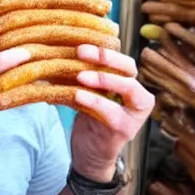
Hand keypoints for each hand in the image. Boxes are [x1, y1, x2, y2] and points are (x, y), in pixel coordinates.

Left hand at [70, 44, 153, 181]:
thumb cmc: (87, 114)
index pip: (121, 56)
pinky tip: (77, 94)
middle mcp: (137, 93)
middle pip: (129, 67)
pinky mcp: (125, 129)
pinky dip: (94, 101)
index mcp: (128, 80)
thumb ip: (81, 72)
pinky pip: (112, 111)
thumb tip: (57, 48)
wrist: (89, 152)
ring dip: (103, 78)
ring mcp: (135, 113)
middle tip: (81, 51)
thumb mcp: (85, 89)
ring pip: (128, 87)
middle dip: (106, 57)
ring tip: (81, 75)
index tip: (82, 42)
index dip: (104, 48)